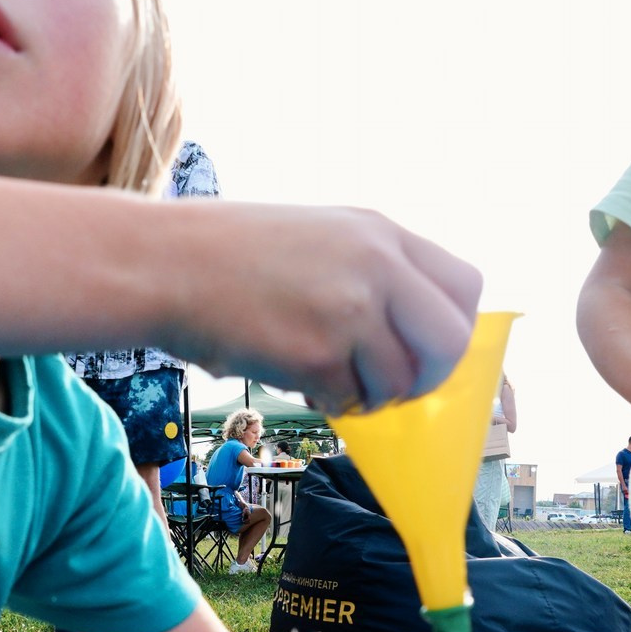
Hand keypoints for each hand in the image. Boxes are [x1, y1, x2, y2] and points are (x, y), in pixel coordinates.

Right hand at [171, 205, 481, 414]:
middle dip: (429, 376)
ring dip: (369, 393)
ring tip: (325, 373)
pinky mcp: (318, 353)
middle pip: (451, 341)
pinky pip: (349, 399)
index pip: (466, 286)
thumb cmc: (231, 255)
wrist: (164, 264)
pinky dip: (327, 398)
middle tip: (394, 384)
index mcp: (380, 232)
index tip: (424, 347)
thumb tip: (413, 338)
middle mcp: (377, 266)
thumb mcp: (320, 237)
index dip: (453, 327)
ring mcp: (350, 309)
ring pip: (400, 382)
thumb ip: (373, 273)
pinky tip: (293, 373)